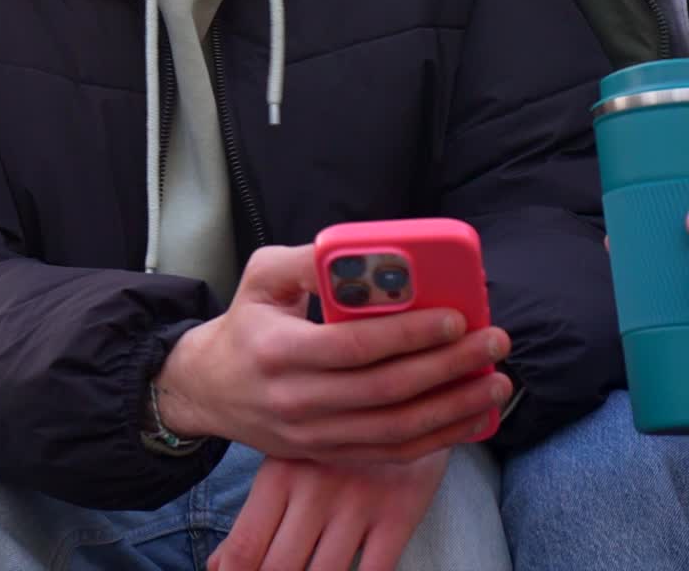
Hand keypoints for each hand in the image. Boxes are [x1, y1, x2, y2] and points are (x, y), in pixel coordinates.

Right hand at [155, 244, 511, 464]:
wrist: (210, 390)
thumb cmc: (246, 322)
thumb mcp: (262, 276)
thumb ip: (307, 260)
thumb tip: (363, 251)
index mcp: (280, 350)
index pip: (354, 346)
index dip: (408, 334)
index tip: (454, 317)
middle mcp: (298, 400)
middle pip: (386, 390)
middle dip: (448, 366)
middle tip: (492, 342)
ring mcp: (314, 435)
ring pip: (396, 429)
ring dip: (453, 407)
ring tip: (495, 381)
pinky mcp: (328, 454)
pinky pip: (392, 452)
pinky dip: (437, 438)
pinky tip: (471, 417)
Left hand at [206, 451, 449, 570]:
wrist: (400, 388)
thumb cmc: (332, 434)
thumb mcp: (289, 461)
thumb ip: (255, 518)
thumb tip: (217, 568)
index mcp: (279, 470)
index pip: (245, 546)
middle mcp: (316, 487)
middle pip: (280, 569)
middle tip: (277, 569)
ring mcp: (359, 500)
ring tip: (309, 567)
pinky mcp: (401, 510)